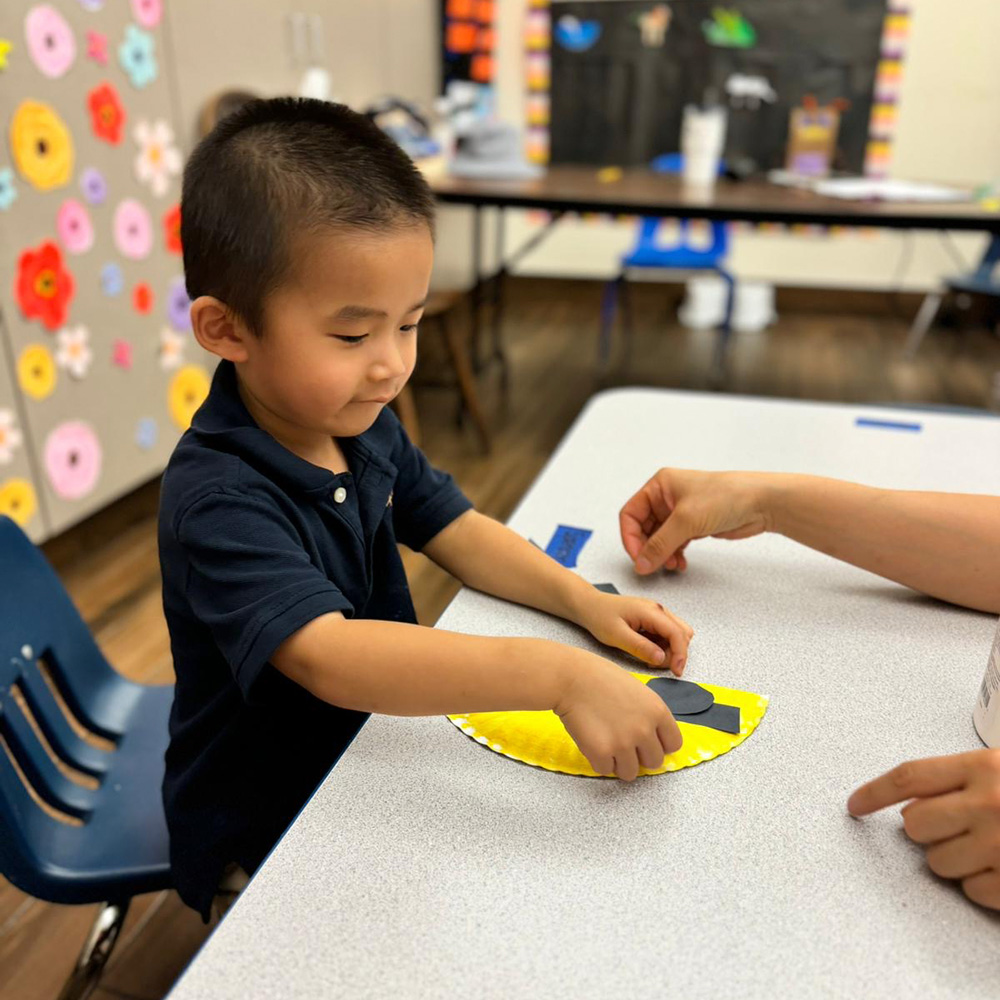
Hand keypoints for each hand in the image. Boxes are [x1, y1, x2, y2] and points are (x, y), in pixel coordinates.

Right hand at [555, 653, 682, 780]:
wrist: (571, 677)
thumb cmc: (600, 678)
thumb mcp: (638, 691)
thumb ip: (649, 715)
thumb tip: (652, 739)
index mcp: (657, 711)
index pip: (673, 745)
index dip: (659, 744)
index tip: (647, 742)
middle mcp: (645, 730)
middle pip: (654, 762)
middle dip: (639, 756)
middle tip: (623, 743)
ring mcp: (624, 743)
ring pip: (631, 773)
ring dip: (619, 762)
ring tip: (607, 744)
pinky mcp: (602, 753)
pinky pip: (606, 770)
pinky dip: (598, 761)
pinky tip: (593, 741)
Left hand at [574, 590, 692, 674]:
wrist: (589, 605)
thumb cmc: (599, 616)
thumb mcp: (617, 635)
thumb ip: (640, 647)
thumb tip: (662, 659)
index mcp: (651, 611)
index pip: (677, 634)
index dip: (680, 655)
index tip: (676, 672)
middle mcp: (658, 609)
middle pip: (682, 634)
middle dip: (675, 653)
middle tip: (654, 664)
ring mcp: (656, 613)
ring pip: (676, 634)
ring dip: (668, 649)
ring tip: (647, 657)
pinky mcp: (652, 618)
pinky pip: (666, 634)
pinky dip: (661, 645)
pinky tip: (645, 649)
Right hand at [619, 469, 771, 575]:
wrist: (761, 503)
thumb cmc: (727, 495)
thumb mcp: (686, 520)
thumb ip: (660, 544)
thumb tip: (642, 562)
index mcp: (659, 485)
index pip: (630, 514)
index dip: (630, 537)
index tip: (638, 557)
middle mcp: (667, 497)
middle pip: (643, 528)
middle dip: (648, 548)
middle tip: (652, 565)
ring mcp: (680, 512)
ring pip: (659, 538)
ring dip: (662, 554)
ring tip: (671, 565)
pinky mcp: (693, 525)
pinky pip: (674, 543)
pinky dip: (674, 555)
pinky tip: (680, 563)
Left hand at [848, 750, 999, 909]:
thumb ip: (957, 779)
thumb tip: (908, 805)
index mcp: (982, 766)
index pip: (908, 776)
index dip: (873, 791)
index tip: (853, 805)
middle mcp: (990, 803)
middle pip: (915, 826)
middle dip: (926, 830)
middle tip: (954, 826)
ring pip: (939, 864)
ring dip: (954, 859)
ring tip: (988, 846)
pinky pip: (973, 893)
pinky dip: (982, 886)